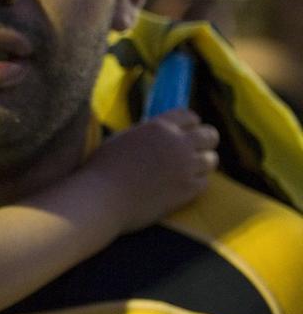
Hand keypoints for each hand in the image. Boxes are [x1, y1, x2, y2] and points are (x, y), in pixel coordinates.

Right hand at [88, 109, 218, 231]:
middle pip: (209, 135)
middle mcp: (178, 143)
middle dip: (203, 140)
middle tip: (192, 149)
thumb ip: (148, 132)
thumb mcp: (125, 137)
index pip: (189, 116)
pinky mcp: (188, 190)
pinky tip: (181, 183)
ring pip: (211, 159)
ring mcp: (186, 167)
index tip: (184, 131)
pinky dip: (196, 181)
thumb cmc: (104, 167)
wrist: (102, 197)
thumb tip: (161, 132)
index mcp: (160, 126)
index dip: (188, 123)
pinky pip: (204, 181)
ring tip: (187, 168)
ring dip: (201, 162)